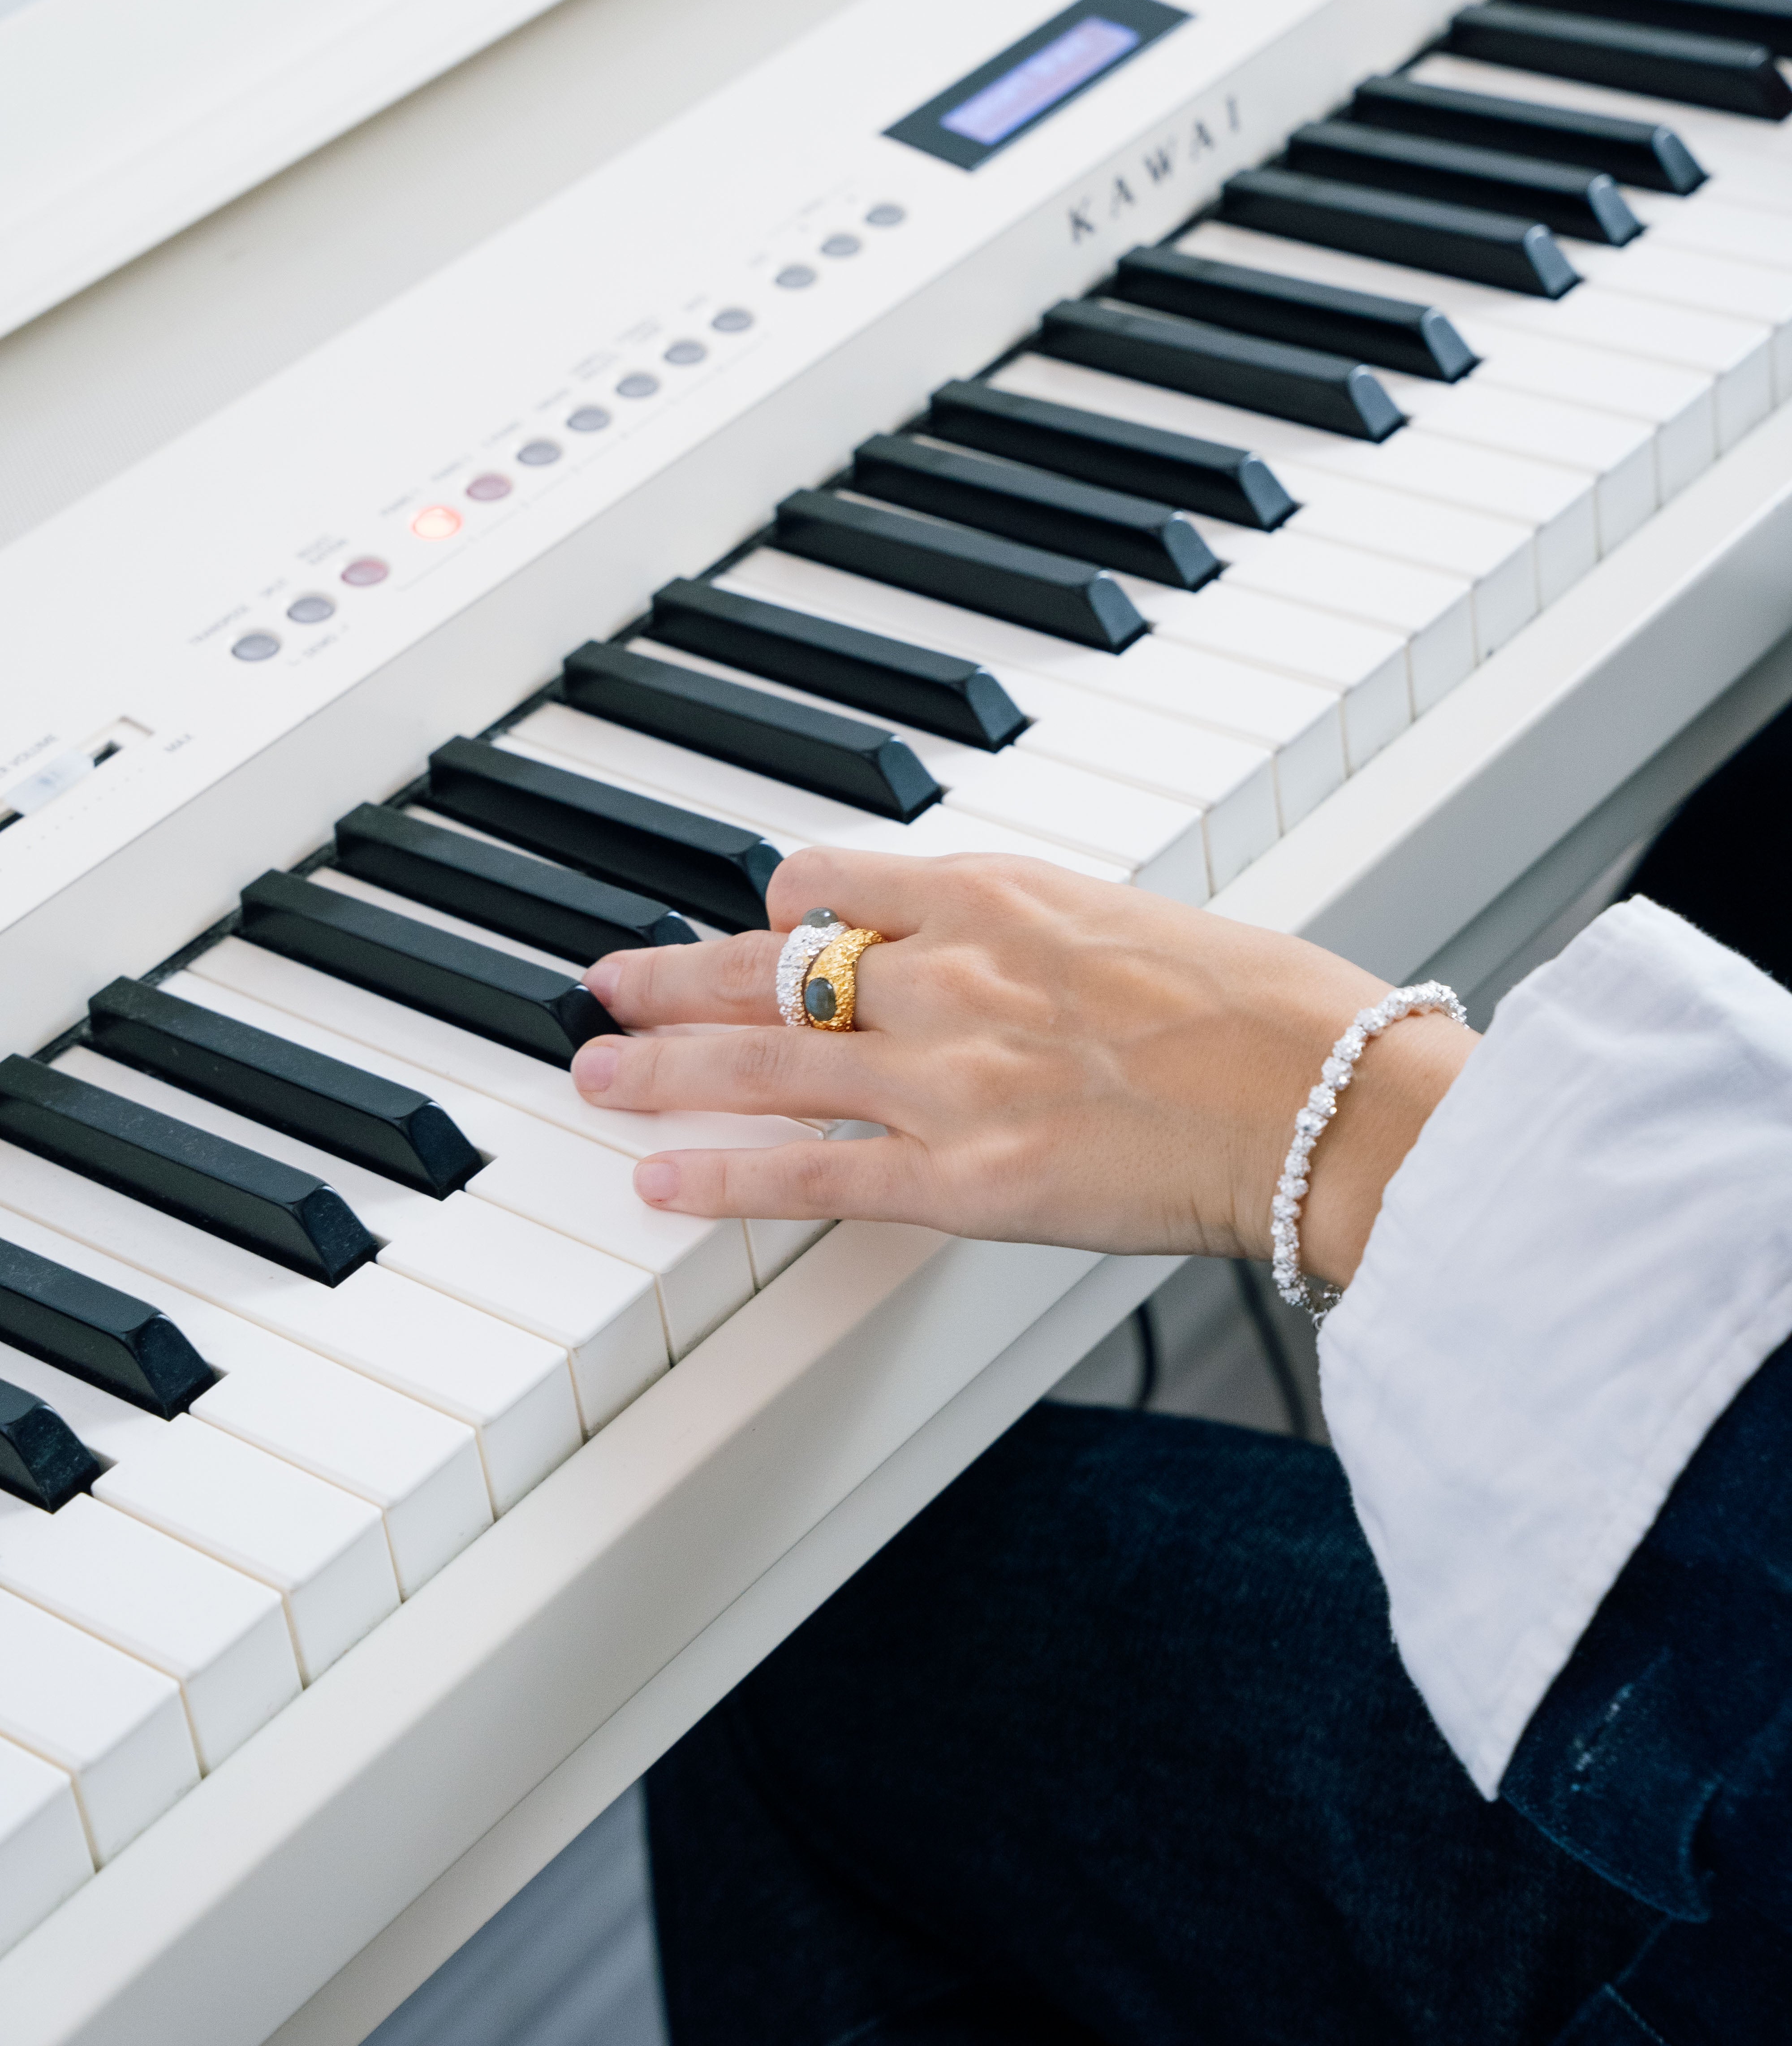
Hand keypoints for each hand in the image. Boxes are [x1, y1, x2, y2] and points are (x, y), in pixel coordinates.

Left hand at [571, 849, 1476, 1277]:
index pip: (835, 881)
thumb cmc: (1264, 1010)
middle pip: (772, 967)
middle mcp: (955, 973)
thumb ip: (1036, 935)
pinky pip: (812, 1175)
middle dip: (674, 977)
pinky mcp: (965, 1177)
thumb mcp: (1132, 923)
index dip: (778, 909)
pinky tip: (657, 1180)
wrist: (1327, 1098)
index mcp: (1001, 896)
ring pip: (763, 1061)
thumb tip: (994, 950)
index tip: (750, 928)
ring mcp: (950, 1077)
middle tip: (603, 983)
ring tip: (594, 1068)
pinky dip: (723, 1178)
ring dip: (663, 1066)